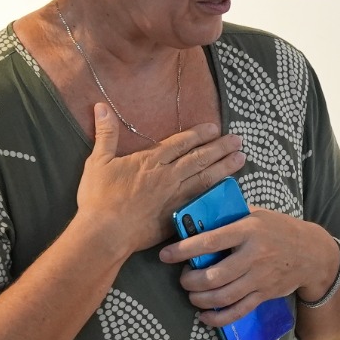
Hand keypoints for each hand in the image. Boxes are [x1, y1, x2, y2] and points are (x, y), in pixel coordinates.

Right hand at [76, 105, 245, 257]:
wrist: (105, 233)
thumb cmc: (99, 198)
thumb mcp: (98, 161)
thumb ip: (106, 134)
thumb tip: (102, 106)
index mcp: (150, 161)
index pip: (180, 143)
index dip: (199, 134)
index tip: (215, 128)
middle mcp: (168, 176)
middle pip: (199, 159)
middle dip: (220, 148)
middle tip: (239, 140)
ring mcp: (175, 197)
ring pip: (205, 178)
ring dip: (225, 167)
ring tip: (241, 159)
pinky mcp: (177, 216)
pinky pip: (201, 200)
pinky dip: (215, 193)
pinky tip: (227, 189)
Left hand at [161, 207, 337, 326]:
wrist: (311, 253)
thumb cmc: (279, 229)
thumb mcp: (256, 215)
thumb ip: (230, 218)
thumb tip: (197, 220)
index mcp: (248, 231)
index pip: (210, 242)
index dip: (184, 250)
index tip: (166, 254)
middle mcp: (254, 256)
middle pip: (214, 276)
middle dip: (191, 281)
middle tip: (184, 278)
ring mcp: (260, 278)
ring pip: (223, 297)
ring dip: (200, 299)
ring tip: (193, 295)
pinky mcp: (264, 295)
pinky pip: (238, 311)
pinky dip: (218, 318)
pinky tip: (205, 316)